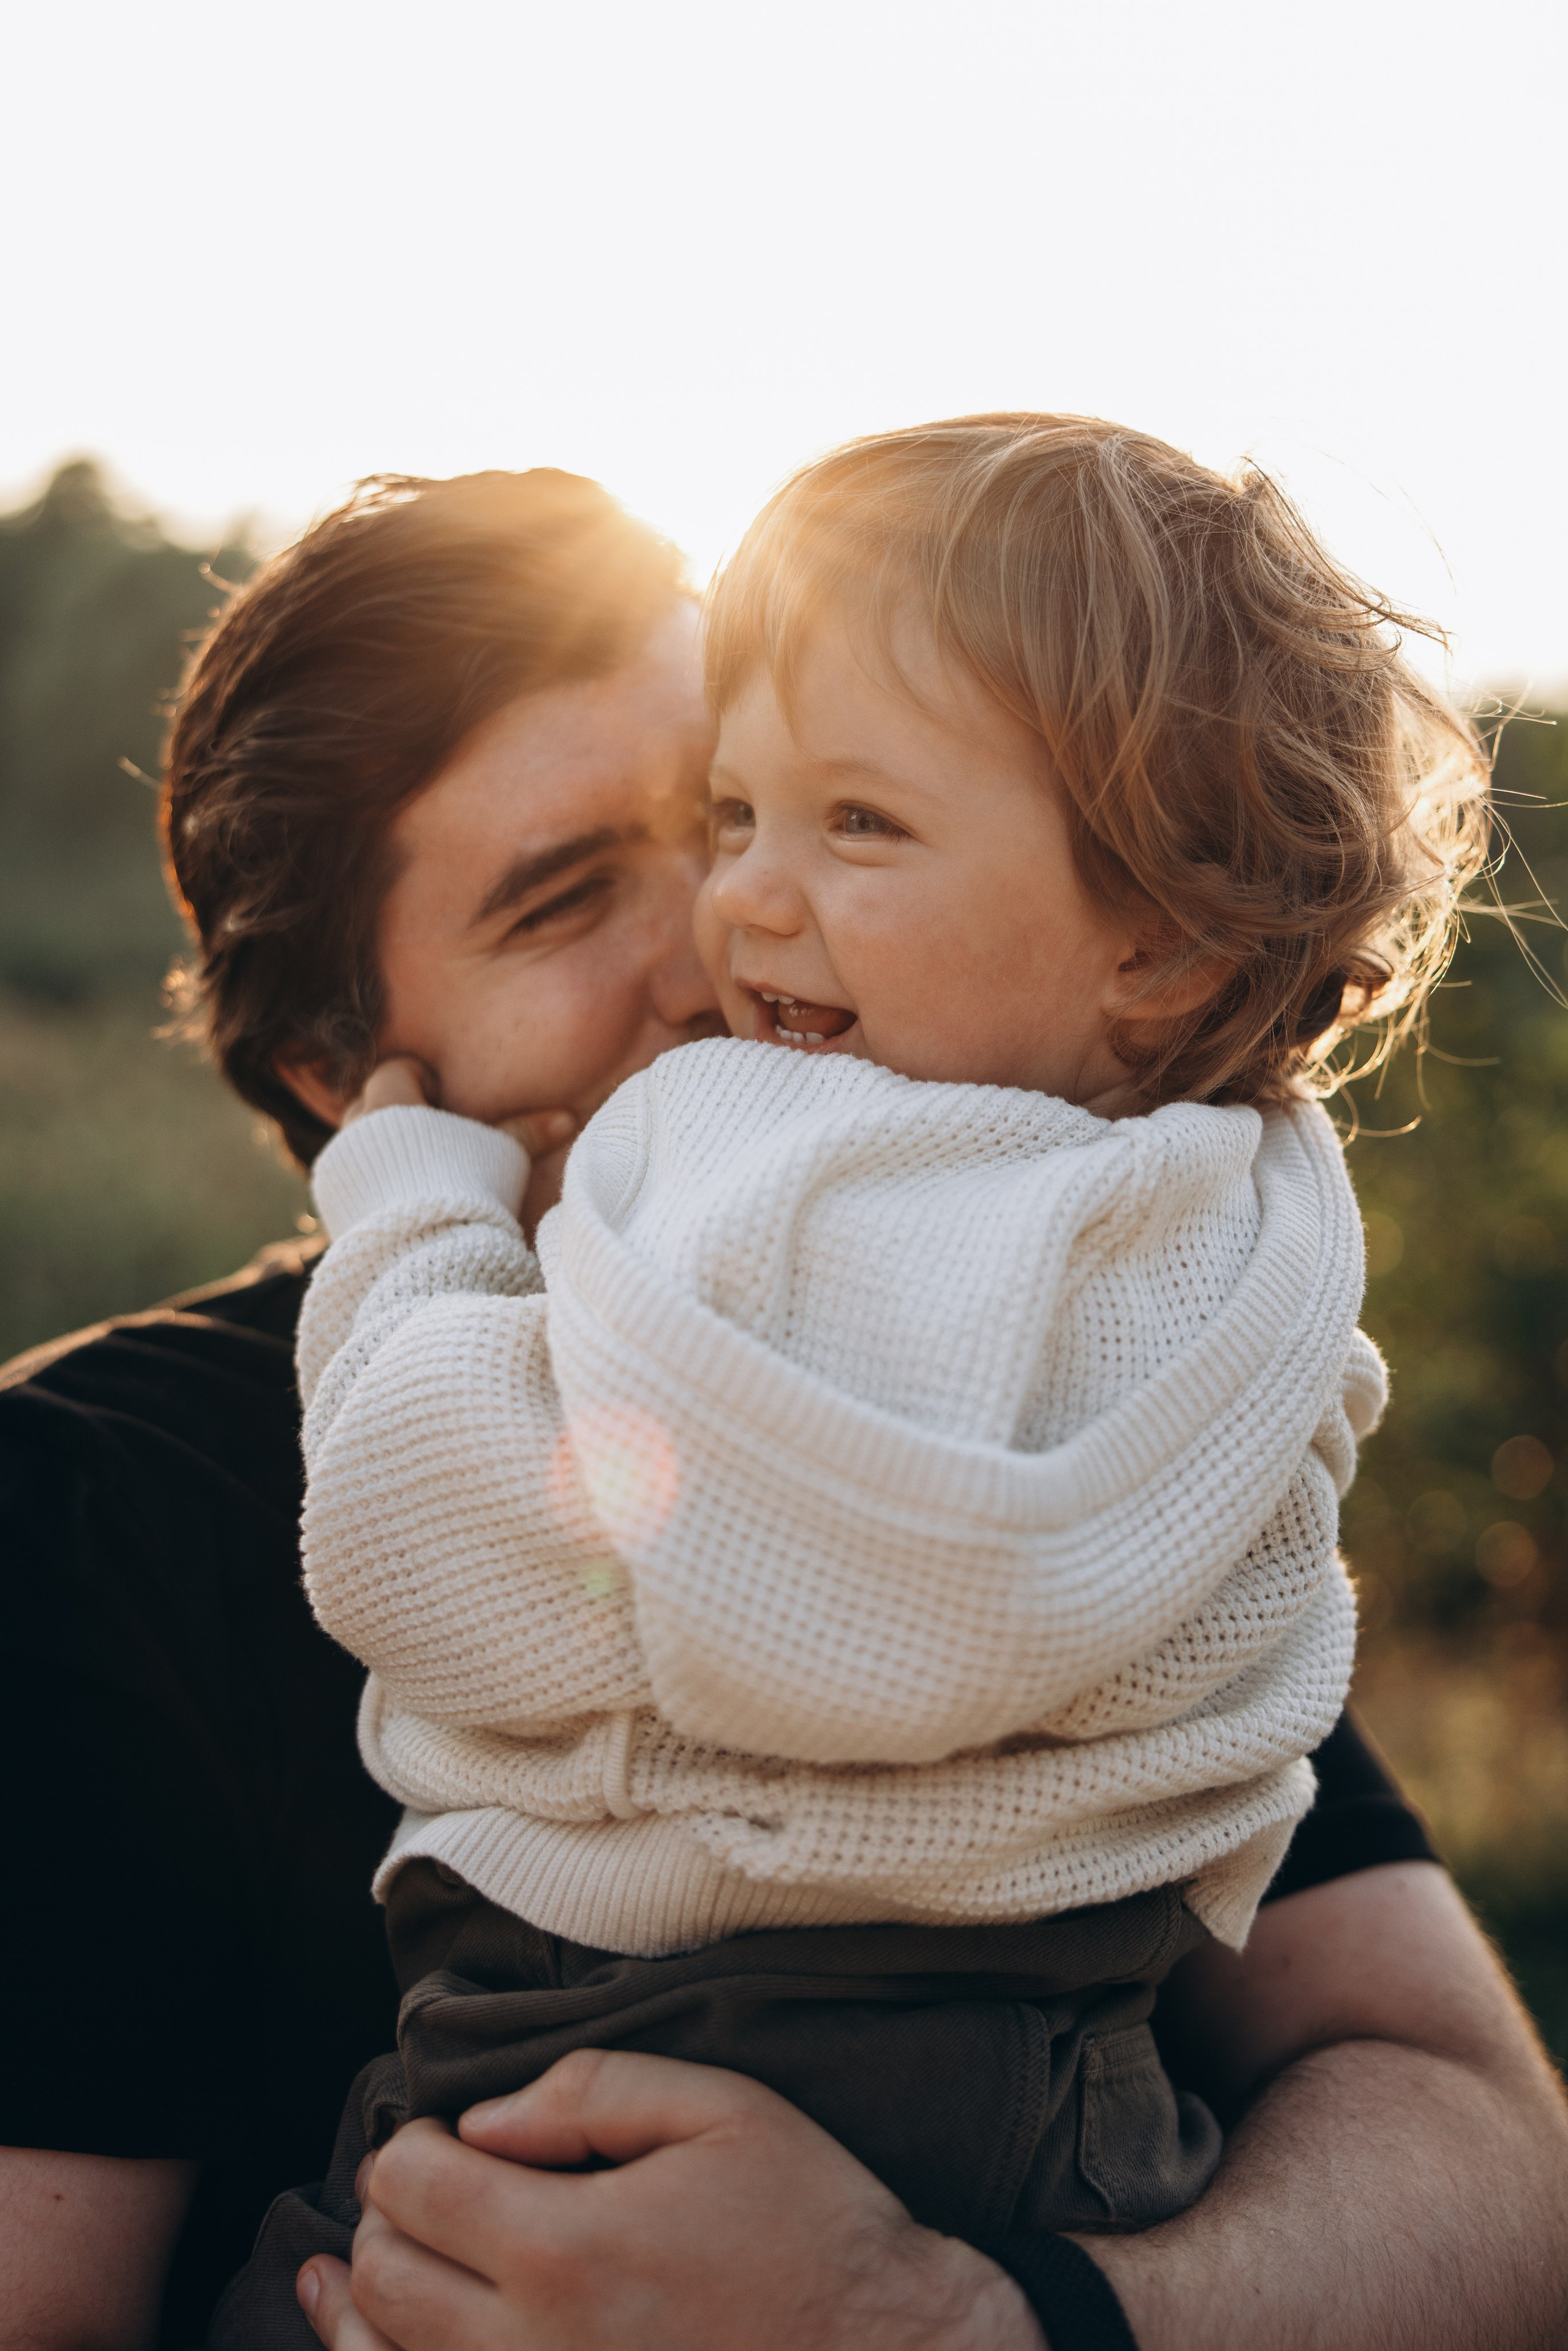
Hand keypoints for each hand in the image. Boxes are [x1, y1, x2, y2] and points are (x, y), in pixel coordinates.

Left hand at [296, 2048, 1043, 2350]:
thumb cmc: (814, 2231)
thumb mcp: (725, 2111)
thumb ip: (594, 2091)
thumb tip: (484, 2119)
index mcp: (566, 2248)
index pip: (413, 2185)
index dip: (407, 2145)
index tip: (438, 2137)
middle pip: (383, 2279)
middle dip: (382, 2219)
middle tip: (418, 2193)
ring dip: (361, 2309)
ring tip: (352, 2273)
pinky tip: (390, 2346)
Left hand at [340, 1057, 578, 1227]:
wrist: (427, 1260)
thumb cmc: (470, 1195)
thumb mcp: (502, 1157)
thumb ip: (527, 1132)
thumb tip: (567, 1117)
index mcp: (388, 1105)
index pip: (396, 1070)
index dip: (422, 1079)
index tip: (443, 1098)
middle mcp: (352, 1132)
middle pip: (369, 1102)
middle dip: (397, 1112)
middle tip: (431, 1134)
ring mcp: (338, 1171)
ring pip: (356, 1143)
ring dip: (380, 1148)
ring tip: (417, 1169)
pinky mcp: (333, 1207)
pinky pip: (348, 1181)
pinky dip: (369, 1183)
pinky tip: (400, 1201)